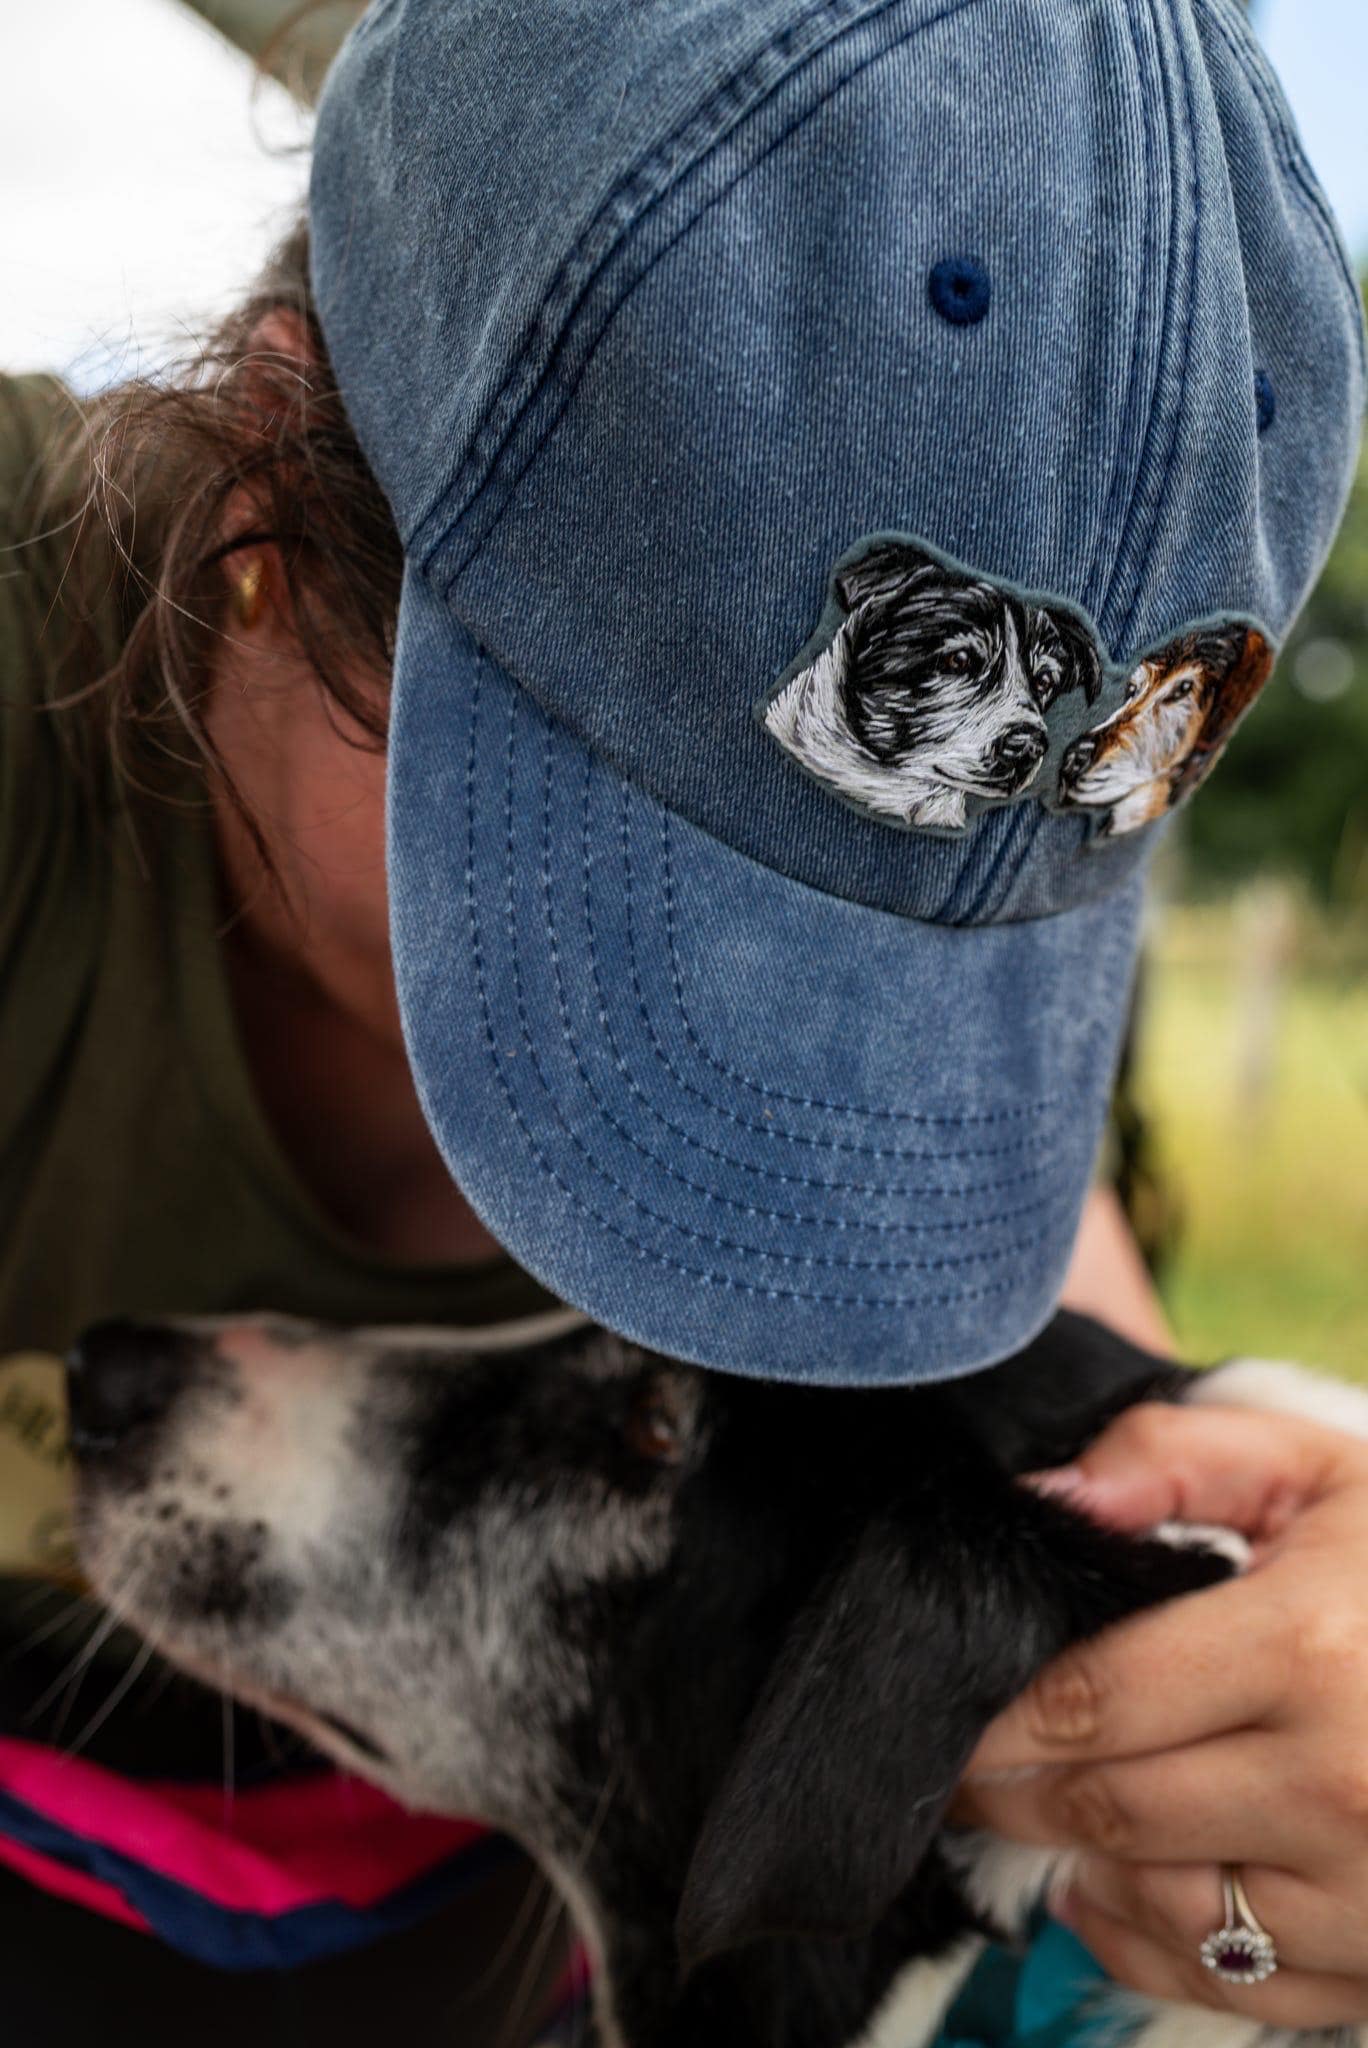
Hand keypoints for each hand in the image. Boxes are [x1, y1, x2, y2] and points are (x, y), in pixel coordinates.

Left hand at [956, 1400, 1367, 2028]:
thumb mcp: (1318, 1470)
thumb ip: (1172, 1455)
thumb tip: (1049, 1494)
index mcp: (1307, 1651)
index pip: (1091, 1701)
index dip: (998, 1717)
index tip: (952, 1711)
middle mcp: (1339, 1786)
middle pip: (1110, 1808)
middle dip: (1013, 1793)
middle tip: (965, 1771)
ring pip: (1163, 1909)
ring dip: (1078, 1870)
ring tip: (1042, 1820)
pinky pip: (1237, 1988)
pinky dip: (1152, 1950)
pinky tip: (1117, 1891)